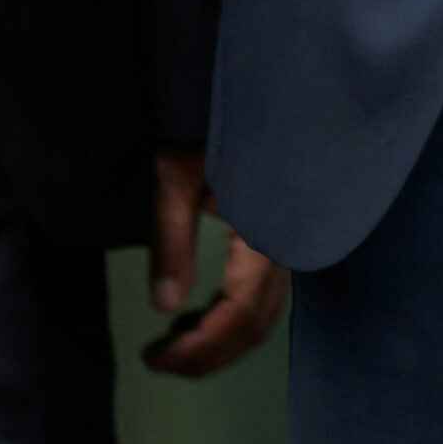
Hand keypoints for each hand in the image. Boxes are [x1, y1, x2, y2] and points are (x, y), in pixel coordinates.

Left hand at [145, 145, 285, 378]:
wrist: (251, 83)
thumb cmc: (207, 122)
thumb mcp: (175, 176)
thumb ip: (171, 241)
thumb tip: (165, 307)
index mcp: (265, 228)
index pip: (242, 310)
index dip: (202, 346)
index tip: (157, 358)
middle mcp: (284, 239)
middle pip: (257, 321)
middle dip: (210, 352)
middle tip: (160, 360)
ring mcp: (285, 236)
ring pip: (263, 310)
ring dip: (221, 337)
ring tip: (175, 343)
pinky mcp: (277, 230)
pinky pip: (261, 289)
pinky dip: (231, 314)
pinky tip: (201, 312)